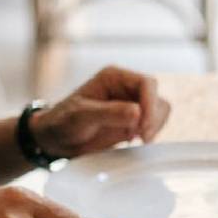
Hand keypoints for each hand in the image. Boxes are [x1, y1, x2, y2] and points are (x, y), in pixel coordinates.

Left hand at [29, 66, 170, 157]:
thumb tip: (137, 112)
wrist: (57, 139)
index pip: (147, 83)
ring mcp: (132, 104)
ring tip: (135, 139)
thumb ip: (109, 113)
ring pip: (160, 111)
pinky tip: (134, 140)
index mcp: (115, 77)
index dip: (150, 104)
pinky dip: (151, 133)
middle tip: (140, 137)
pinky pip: (155, 124)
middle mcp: (127, 88)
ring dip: (154, 126)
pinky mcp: (134, 121)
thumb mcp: (82, 116)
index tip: (142, 126)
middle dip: (153, 118)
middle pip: (157, 97)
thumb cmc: (63, 122)